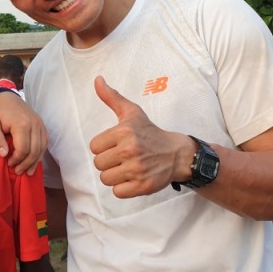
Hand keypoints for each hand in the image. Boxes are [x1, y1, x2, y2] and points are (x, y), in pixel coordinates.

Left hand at [0, 91, 47, 174]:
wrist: (5, 96)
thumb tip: (4, 155)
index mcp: (21, 124)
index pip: (23, 149)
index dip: (17, 160)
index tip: (9, 164)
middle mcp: (34, 124)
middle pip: (34, 150)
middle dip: (26, 164)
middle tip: (18, 172)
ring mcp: (40, 124)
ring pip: (42, 148)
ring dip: (35, 161)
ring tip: (27, 171)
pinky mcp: (42, 125)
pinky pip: (45, 142)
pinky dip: (40, 153)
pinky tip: (34, 161)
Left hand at [90, 76, 192, 197]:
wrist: (178, 154)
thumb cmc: (150, 132)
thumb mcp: (132, 112)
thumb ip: (111, 97)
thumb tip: (97, 79)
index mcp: (124, 132)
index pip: (94, 147)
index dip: (103, 147)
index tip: (116, 145)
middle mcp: (130, 150)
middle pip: (98, 164)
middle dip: (108, 162)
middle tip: (123, 157)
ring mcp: (137, 170)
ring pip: (106, 179)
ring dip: (114, 175)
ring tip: (127, 167)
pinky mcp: (143, 186)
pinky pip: (118, 192)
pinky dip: (123, 188)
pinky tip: (133, 178)